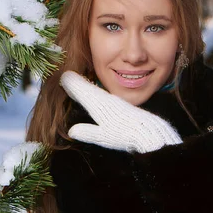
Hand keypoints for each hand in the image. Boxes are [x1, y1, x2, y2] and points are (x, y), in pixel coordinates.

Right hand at [59, 71, 181, 153]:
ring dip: (88, 88)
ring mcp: (115, 102)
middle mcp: (107, 100)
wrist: (150, 132)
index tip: (63, 77)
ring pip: (97, 92)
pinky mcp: (122, 107)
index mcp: (99, 104)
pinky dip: (98, 94)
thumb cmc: (125, 135)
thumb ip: (87, 132)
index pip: (82, 91)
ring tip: (79, 85)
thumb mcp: (103, 136)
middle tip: (67, 77)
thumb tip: (72, 130)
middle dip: (77, 84)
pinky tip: (99, 97)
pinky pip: (105, 96)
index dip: (72, 85)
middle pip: (88, 90)